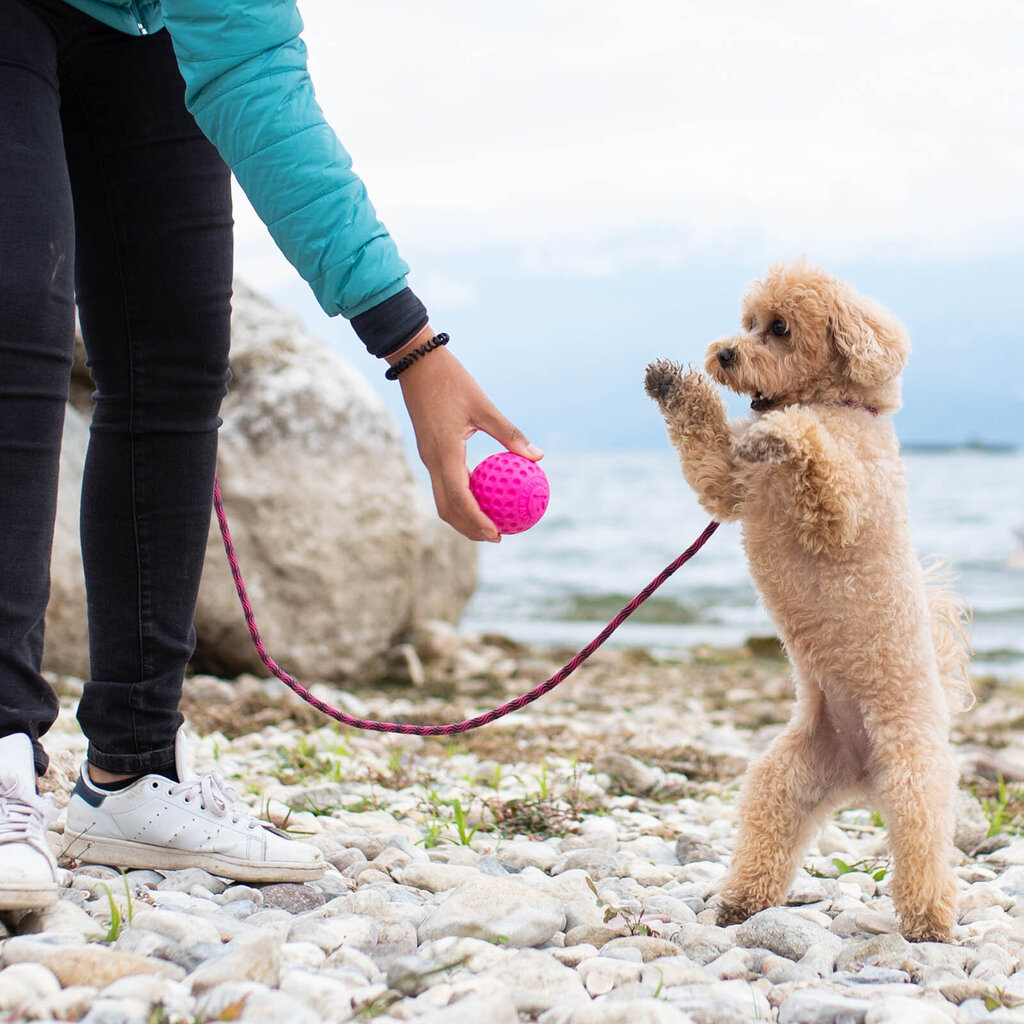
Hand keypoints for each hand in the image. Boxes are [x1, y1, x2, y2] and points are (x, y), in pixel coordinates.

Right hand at [389, 328, 542, 541]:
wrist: (415, 361)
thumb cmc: (451, 380)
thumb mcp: (484, 406)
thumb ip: (509, 433)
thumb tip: (537, 456)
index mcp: (444, 453)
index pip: (459, 498)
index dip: (476, 521)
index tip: (497, 534)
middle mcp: (432, 460)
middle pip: (446, 508)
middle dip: (469, 527)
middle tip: (496, 536)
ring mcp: (428, 457)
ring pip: (442, 498)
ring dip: (464, 515)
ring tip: (489, 522)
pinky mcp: (429, 450)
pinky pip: (444, 482)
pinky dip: (461, 496)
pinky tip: (482, 493)